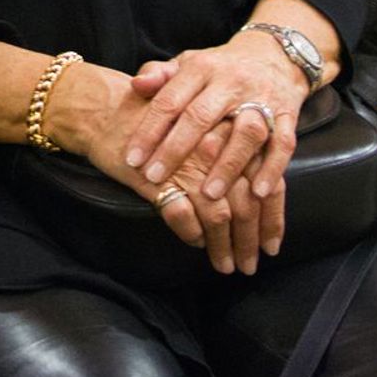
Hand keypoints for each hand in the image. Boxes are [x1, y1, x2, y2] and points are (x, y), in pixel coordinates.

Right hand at [49, 63, 270, 273]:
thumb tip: (254, 191)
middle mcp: (213, 151)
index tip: (271, 246)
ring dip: (223, 246)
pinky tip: (195, 242)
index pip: (266, 184)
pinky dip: (191, 233)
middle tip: (249, 266)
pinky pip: (181, 215)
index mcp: (229, 136)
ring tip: (225, 265)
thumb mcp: (200, 127)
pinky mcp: (155, 179)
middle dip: (250, 241)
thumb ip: (228, 153)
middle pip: (246, 205)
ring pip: (218, 215)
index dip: (272, 219)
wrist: (104, 110)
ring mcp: (184, 165)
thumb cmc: (154, 119)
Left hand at [123, 35, 306, 204]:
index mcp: (201, 68)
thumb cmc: (219, 68)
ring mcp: (262, 98)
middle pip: (201, 116)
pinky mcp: (288, 115)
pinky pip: (283, 144)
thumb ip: (159, 75)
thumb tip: (136, 85)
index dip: (149, 131)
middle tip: (155, 178)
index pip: (170, 100)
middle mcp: (231, 82)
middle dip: (176, 150)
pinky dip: (272, 169)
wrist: (273, 55)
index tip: (133, 160)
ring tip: (209, 195)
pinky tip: (258, 193)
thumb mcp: (187, 63)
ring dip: (228, 165)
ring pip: (246, 133)